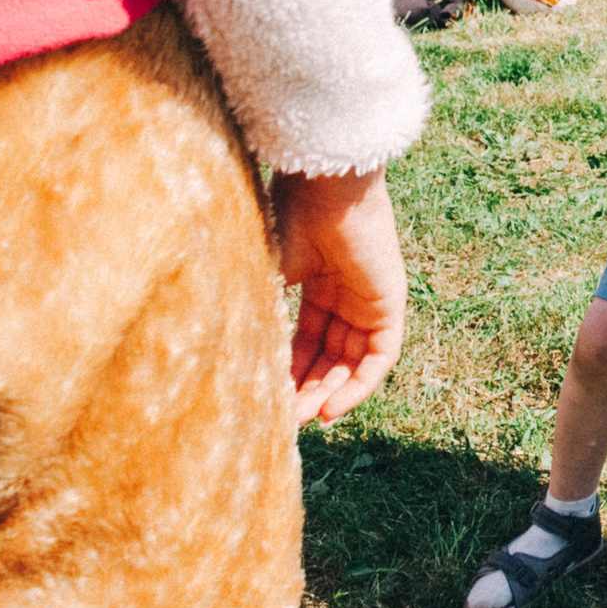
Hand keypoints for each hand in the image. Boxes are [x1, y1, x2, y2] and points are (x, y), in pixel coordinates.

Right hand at [269, 170, 406, 425]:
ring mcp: (369, 298)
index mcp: (314, 280)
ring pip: (352, 361)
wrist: (323, 187)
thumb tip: (215, 358)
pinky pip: (380, 357)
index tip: (267, 401)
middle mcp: (344, 292)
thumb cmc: (285, 217)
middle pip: (329, 356)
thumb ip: (251, 313)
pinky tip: (330, 408)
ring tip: (301, 420)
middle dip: (306, 389)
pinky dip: (359, 386)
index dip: (287, 372)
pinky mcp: (390, 303)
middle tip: (282, 421)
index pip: (304, 340)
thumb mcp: (261, 275)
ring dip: (329, 394)